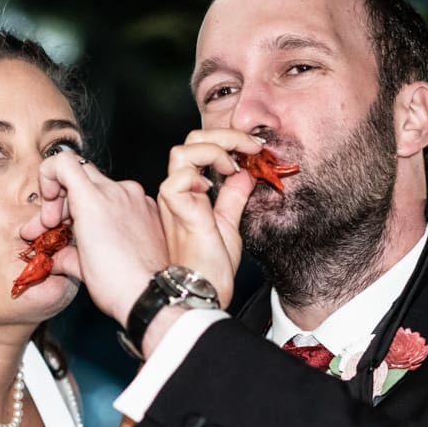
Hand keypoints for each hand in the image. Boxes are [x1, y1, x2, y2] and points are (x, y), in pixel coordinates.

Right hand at [25, 153, 167, 327]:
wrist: (152, 297)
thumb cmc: (116, 284)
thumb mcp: (78, 266)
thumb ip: (62, 250)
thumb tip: (56, 255)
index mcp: (93, 199)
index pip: (62, 162)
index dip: (47, 179)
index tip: (50, 207)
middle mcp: (117, 191)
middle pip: (80, 174)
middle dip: (62, 198)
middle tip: (56, 226)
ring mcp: (136, 198)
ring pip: (102, 187)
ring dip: (86, 205)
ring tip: (80, 235)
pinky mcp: (150, 209)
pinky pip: (123, 200)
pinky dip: (109, 212)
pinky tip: (105, 237)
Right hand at [155, 128, 260, 307]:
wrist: (204, 290)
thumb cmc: (211, 266)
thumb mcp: (229, 224)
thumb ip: (233, 198)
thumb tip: (245, 175)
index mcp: (189, 192)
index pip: (200, 149)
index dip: (227, 141)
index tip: (254, 148)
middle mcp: (178, 192)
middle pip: (190, 141)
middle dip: (224, 135)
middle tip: (251, 146)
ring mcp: (173, 199)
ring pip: (182, 151)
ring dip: (214, 148)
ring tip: (234, 163)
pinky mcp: (174, 209)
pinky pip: (178, 176)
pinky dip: (200, 171)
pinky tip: (216, 183)